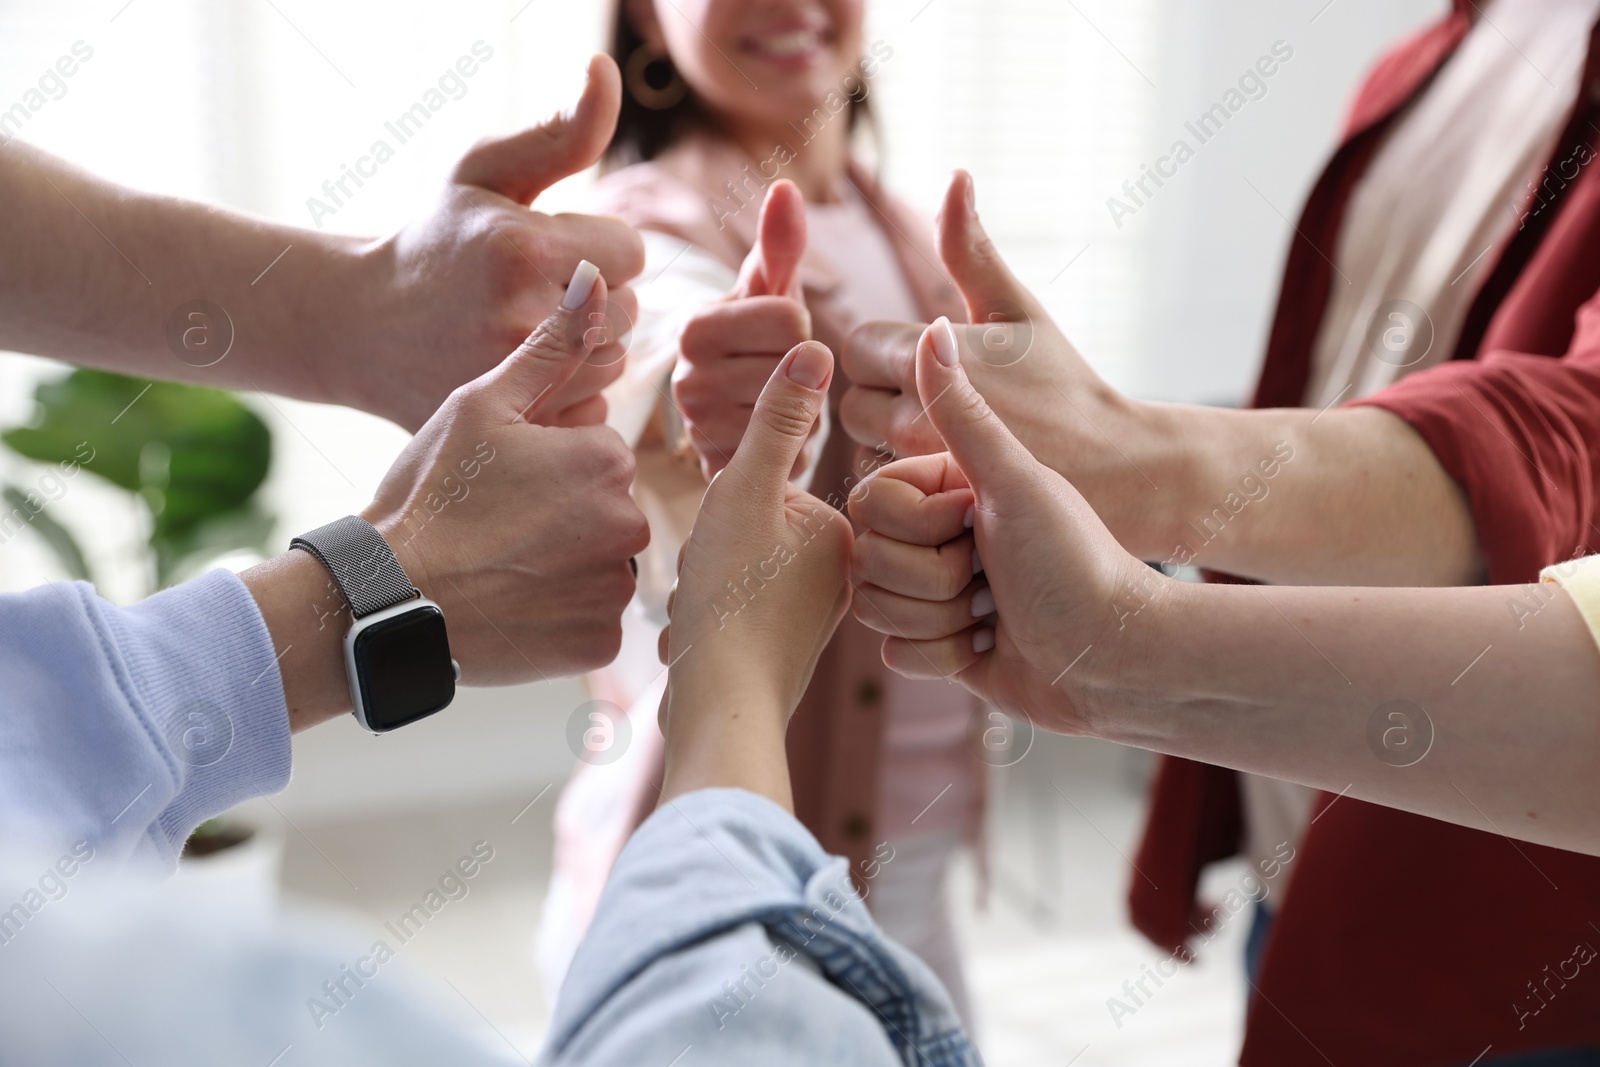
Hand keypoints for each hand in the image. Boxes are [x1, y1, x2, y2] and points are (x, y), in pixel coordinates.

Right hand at [359, 54, 645, 429]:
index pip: (631, 251)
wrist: (364, 326)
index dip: (599, 246)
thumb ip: (561, 130)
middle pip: (630, 311)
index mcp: (524, 248)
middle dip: (595, 298)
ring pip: (614, 363)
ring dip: (586, 348)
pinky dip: (572, 395)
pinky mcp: (515, 425)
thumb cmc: (437, 240)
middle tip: (536, 293)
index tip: (554, 250)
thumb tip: (606, 69)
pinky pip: (594, 413)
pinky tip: (529, 375)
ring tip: (529, 331)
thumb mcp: (486, 171)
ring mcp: (516, 380)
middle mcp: (522, 318)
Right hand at [364, 263, 649, 684]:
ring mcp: (615, 590)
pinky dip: (560, 618)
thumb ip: (550, 345)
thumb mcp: (482, 403)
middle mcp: (628, 526)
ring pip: (601, 568)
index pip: (599, 457)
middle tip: (497, 529)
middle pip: (607, 513)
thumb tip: (595, 278)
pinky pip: (592, 623)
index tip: (502, 486)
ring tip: (501, 567)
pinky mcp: (599, 645)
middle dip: (564, 518)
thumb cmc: (429, 494)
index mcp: (606, 461)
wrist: (385, 599)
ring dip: (564, 567)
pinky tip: (512, 606)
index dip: (549, 468)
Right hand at [658, 341, 852, 807]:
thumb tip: (817, 343)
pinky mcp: (782, 652)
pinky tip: (702, 639)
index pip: (763, 485)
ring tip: (708, 612)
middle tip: (715, 582)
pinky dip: (706, 617)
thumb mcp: (745, 491)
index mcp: (847, 534)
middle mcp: (842, 576)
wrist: (717, 709)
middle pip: (747, 529)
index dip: (726, 507)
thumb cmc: (731, 600)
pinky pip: (730, 609)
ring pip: (732, 568)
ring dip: (703, 583)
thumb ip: (777, 419)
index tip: (729, 548)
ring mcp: (812, 617)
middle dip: (712, 551)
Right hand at [672, 180, 812, 479]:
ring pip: (796, 412)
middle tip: (779, 375)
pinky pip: (788, 453)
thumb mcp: (769, 292)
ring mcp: (700, 432)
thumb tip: (786, 186)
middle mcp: (686, 379)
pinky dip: (793, 446)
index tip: (777, 337)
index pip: (791, 321)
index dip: (802, 329)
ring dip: (803, 410)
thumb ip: (780, 243)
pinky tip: (773, 438)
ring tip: (777, 405)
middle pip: (796, 368)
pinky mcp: (719, 471)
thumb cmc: (758, 342)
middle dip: (803, 372)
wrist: (733, 417)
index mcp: (696, 328)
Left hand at [839, 171, 1153, 544]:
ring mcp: (921, 472)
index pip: (857, 346)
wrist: (1116, 470)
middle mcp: (916, 418)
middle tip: (939, 400)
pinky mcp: (928, 514)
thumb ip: (969, 248)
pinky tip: (948, 473)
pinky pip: (888, 491)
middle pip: (852, 400)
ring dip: (892, 440)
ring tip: (947, 436)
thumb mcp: (1018, 307)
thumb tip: (955, 174)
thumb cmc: (1064, 383)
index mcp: (930, 358)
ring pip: (865, 447)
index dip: (890, 350)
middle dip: (886, 395)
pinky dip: (907, 482)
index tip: (935, 360)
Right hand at [848, 317, 1159, 733]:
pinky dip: (945, 657)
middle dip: (930, 578)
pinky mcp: (936, 647)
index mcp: (944, 489)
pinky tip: (989, 646)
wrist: (1110, 652)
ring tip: (994, 612)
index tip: (976, 522)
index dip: (917, 524)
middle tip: (991, 575)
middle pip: (866, 560)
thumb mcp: (1013, 479)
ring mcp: (932, 593)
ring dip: (939, 619)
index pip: (868, 503)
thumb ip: (960, 409)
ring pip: (875, 608)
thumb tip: (935, 325)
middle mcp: (933, 538)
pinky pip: (896, 654)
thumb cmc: (1074, 559)